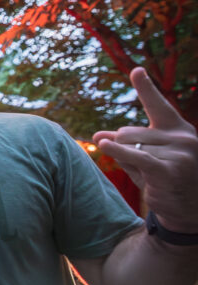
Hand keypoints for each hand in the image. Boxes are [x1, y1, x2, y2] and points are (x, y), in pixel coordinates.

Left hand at [92, 67, 197, 232]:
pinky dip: (117, 152)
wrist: (188, 213)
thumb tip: (97, 136)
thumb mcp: (145, 159)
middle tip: (138, 165)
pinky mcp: (168, 169)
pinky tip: (103, 145)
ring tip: (148, 175)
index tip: (136, 71)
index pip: (159, 105)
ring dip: (126, 160)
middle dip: (122, 147)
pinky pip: (136, 156)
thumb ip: (123, 145)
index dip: (146, 88)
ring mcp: (178, 152)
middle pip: (130, 132)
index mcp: (179, 130)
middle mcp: (182, 137)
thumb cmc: (165, 182)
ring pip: (130, 146)